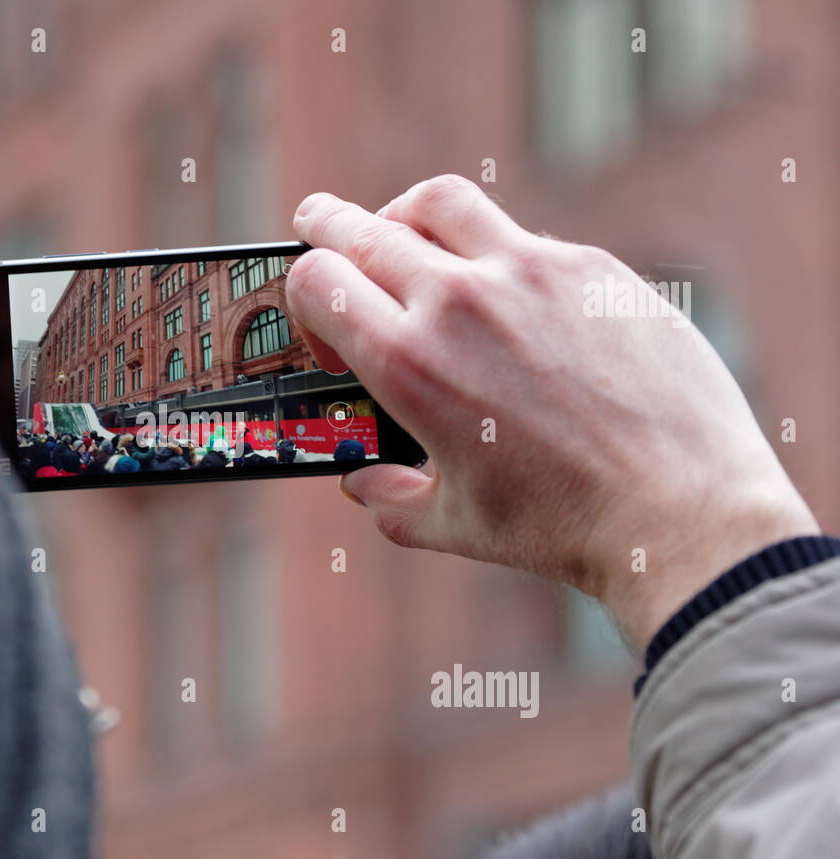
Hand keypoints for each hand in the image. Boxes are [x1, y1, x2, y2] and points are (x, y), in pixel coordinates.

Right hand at [287, 175, 817, 646]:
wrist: (683, 511)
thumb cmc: (562, 526)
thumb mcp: (453, 524)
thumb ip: (391, 498)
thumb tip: (362, 485)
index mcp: (410, 365)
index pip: (317, 280)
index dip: (302, 292)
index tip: (319, 316)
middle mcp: (461, 302)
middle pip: (364, 228)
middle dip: (326, 224)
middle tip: (316, 220)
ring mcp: (532, 272)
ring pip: (442, 204)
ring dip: (406, 214)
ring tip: (405, 230)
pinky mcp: (593, 269)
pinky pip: (523, 237)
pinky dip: (494, 253)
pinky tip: (509, 293)